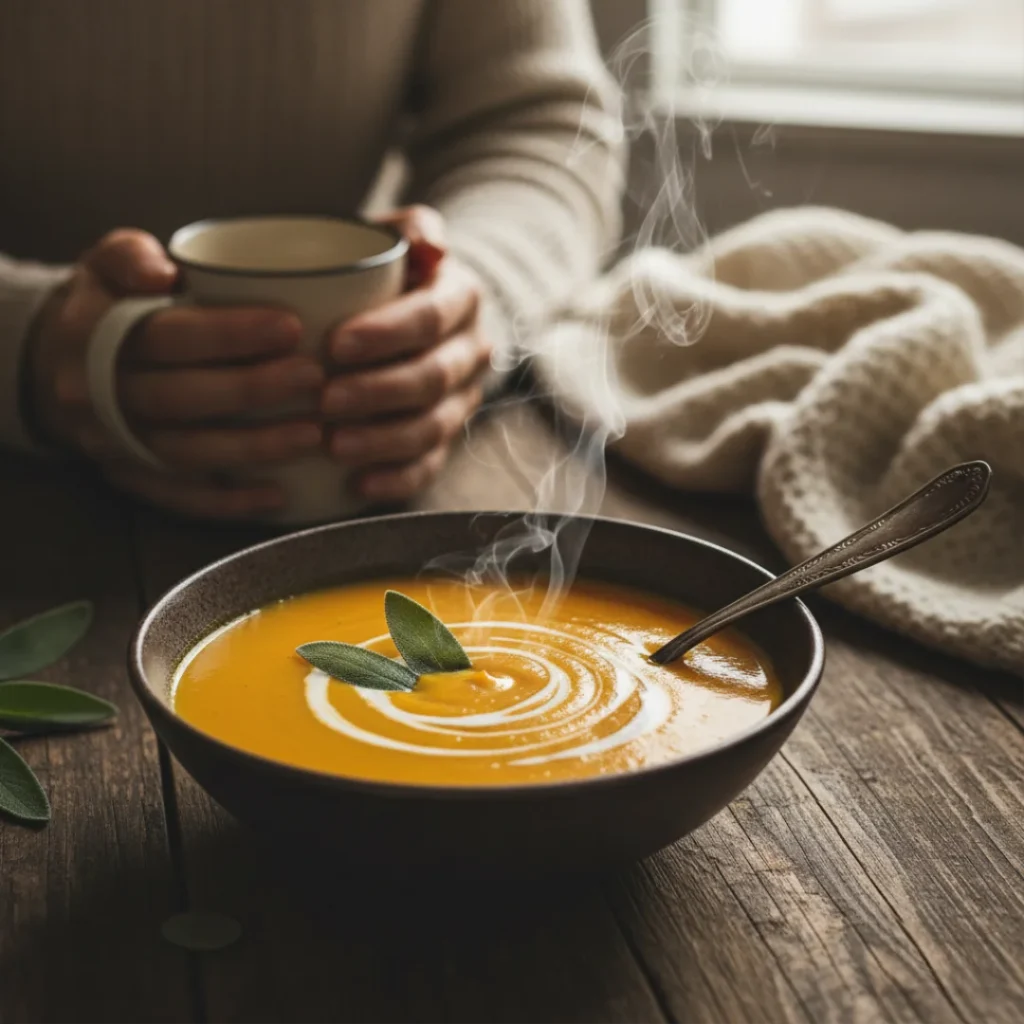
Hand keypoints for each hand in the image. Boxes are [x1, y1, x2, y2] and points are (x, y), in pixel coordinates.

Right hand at [29, 229, 324, 518]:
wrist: (52, 365)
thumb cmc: (105, 308)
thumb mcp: (105, 264)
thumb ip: (131, 255)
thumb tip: (162, 272)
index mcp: (94, 335)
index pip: (164, 336)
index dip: (228, 334)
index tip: (291, 327)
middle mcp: (98, 396)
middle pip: (180, 399)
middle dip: (252, 390)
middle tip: (314, 378)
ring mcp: (113, 444)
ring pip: (186, 454)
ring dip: (253, 448)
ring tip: (313, 434)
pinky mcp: (130, 478)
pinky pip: (181, 499)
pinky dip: (230, 502)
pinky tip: (279, 495)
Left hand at [322, 206, 492, 501]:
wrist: (415, 311)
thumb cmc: (384, 274)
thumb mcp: (395, 237)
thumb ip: (410, 229)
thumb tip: (431, 248)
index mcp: (460, 297)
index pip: (430, 317)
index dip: (386, 334)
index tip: (333, 345)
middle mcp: (470, 350)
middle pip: (432, 378)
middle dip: (379, 393)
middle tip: (325, 400)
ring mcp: (462, 399)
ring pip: (434, 428)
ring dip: (385, 441)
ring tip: (335, 445)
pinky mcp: (447, 437)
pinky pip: (431, 466)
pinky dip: (397, 480)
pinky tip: (359, 486)